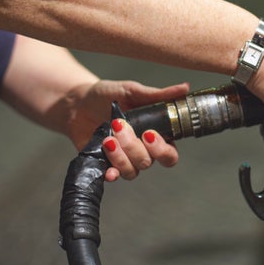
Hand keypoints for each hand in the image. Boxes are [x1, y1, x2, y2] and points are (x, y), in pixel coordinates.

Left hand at [67, 80, 188, 180]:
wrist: (78, 103)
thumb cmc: (108, 95)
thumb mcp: (133, 91)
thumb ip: (159, 94)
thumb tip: (185, 87)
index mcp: (154, 135)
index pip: (170, 153)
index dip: (163, 149)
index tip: (148, 134)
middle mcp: (141, 150)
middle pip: (149, 162)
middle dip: (134, 147)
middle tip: (119, 126)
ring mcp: (124, 160)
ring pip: (132, 171)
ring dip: (120, 157)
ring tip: (107, 138)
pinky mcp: (105, 165)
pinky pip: (113, 177)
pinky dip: (112, 175)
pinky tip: (108, 169)